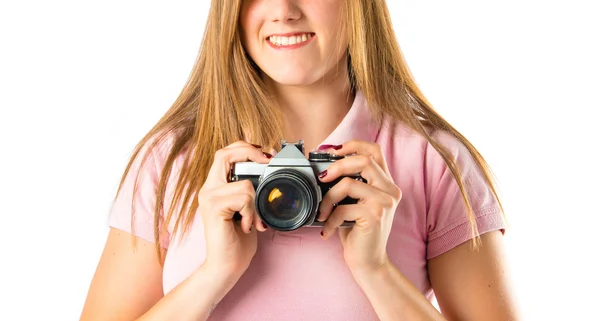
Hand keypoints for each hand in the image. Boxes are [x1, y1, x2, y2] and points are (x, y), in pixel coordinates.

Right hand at [196, 141, 270, 278]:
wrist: (227, 265)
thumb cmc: (238, 240)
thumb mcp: (247, 208)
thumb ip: (249, 190)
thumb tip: (267, 171)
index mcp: (215, 186)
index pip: (225, 153)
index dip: (245, 147)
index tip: (265, 153)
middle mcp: (208, 189)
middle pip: (224, 154)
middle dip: (251, 153)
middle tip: (268, 161)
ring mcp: (208, 198)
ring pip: (244, 184)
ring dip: (256, 204)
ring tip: (252, 220)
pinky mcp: (213, 208)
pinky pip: (244, 198)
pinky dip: (251, 213)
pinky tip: (246, 226)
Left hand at [316, 140, 401, 272]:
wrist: (368, 261)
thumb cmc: (357, 231)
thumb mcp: (354, 202)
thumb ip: (348, 184)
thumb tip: (323, 168)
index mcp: (385, 183)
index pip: (375, 151)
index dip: (353, 144)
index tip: (332, 150)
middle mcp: (390, 190)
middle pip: (363, 160)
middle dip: (337, 165)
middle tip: (322, 178)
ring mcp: (385, 202)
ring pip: (349, 184)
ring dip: (328, 198)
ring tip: (322, 212)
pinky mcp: (375, 216)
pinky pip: (344, 208)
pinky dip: (330, 219)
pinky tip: (327, 229)